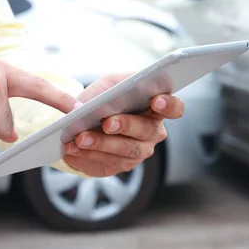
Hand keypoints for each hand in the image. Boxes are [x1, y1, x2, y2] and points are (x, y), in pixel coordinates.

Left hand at [62, 73, 184, 176]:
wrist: (87, 119)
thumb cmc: (106, 97)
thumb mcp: (110, 83)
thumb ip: (115, 85)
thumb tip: (111, 96)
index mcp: (157, 108)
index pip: (175, 108)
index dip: (169, 105)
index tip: (156, 100)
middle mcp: (154, 132)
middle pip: (146, 131)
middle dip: (126, 126)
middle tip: (107, 123)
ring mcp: (140, 151)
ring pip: (126, 151)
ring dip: (101, 144)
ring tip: (80, 138)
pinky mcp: (122, 165)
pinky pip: (108, 163)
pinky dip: (88, 156)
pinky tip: (73, 150)